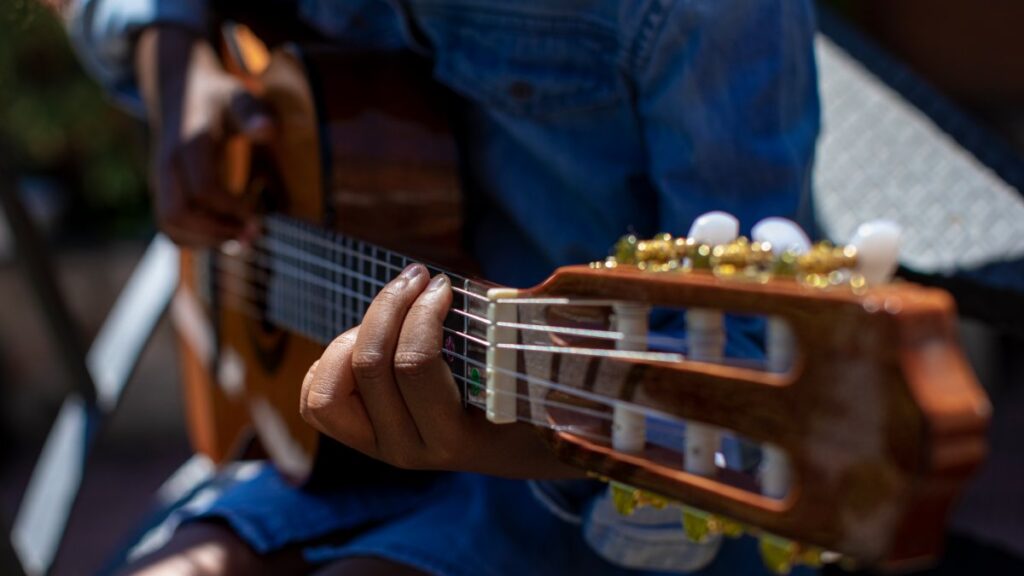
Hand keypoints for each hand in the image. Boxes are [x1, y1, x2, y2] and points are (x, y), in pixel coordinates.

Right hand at [135, 26, 273, 246]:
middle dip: (216, 232)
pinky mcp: (161, 191)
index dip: (232, 209)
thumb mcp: (238, 98)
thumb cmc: (217, 98)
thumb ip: (253, 114)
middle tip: (252, 237)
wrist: (180, 92)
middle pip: (179, 213)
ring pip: (170, 224)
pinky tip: (222, 236)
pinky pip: (168, 226)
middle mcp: (168, 166)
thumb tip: (267, 130)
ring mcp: (160, 180)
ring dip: (204, 241)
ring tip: (240, 241)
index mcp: (188, 146)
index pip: (204, 189)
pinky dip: (193, 240)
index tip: (259, 217)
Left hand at [300, 263, 582, 477]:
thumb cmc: (532, 400)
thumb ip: (508, 338)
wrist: (521, 449)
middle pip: (369, 364)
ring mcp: (379, 446)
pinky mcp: (360, 437)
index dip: (422, 312)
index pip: (413, 365)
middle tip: (418, 276)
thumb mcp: (531, 377)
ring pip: (328, 389)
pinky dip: (330, 363)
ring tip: (391, 313)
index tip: (445, 284)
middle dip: (390, 305)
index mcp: (453, 437)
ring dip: (354, 337)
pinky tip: (366, 339)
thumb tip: (477, 290)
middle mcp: (408, 449)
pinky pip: (316, 401)